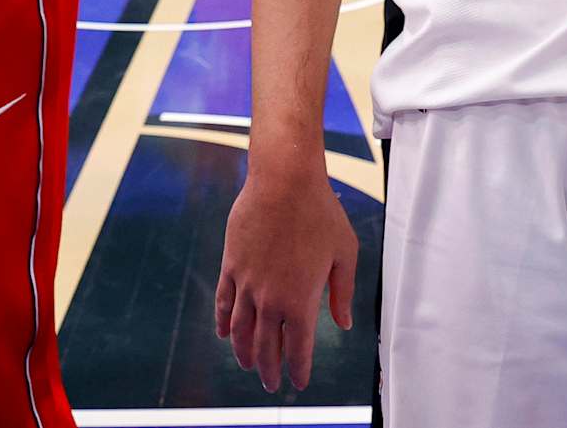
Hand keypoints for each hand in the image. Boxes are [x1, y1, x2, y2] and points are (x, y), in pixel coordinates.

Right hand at [216, 169, 358, 393]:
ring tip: (249, 366)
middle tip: (272, 384)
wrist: (284, 182)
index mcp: (301, 299)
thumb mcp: (344, 252)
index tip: (300, 382)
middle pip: (266, 346)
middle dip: (270, 369)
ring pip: (240, 331)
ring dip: (244, 353)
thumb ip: (342, 292)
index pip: (297, 348)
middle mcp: (270, 298)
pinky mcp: (230, 267)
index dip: (298, 369)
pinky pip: (223, 303)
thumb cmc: (321, 213)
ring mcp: (246, 284)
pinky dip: (222, 323)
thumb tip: (343, 324)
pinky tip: (224, 335)